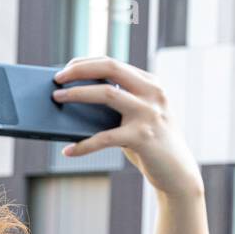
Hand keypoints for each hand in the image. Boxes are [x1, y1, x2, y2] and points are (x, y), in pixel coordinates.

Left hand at [52, 56, 203, 199]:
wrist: (177, 170)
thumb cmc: (148, 143)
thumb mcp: (137, 117)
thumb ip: (118, 105)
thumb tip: (75, 100)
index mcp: (149, 84)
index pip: (113, 63)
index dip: (86, 63)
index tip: (65, 68)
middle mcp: (152, 93)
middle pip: (111, 68)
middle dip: (80, 69)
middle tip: (57, 78)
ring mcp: (148, 113)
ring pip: (107, 94)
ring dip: (78, 94)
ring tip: (57, 98)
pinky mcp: (142, 137)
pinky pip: (105, 138)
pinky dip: (83, 145)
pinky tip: (68, 151)